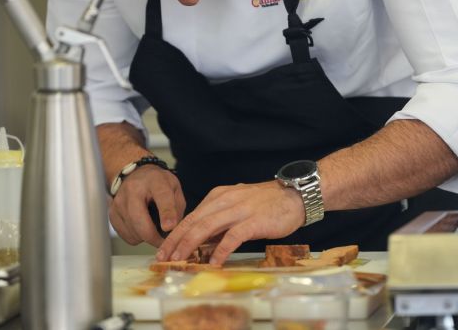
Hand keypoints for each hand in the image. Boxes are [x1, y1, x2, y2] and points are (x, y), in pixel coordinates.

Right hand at [109, 165, 184, 246]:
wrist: (136, 176)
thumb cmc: (157, 183)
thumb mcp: (174, 188)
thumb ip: (177, 208)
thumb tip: (173, 231)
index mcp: (155, 181)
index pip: (161, 197)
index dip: (166, 214)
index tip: (169, 227)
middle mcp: (133, 189)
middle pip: (139, 220)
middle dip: (153, 237)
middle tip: (164, 242)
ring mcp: (119, 202)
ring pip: (133, 232)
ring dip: (146, 237)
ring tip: (152, 227)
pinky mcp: (112, 214)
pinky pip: (126, 236)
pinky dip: (137, 237)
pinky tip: (141, 226)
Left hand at [156, 181, 305, 264]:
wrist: (294, 196)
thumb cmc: (266, 204)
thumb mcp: (237, 206)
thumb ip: (219, 221)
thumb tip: (201, 242)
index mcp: (218, 197)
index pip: (190, 217)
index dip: (174, 234)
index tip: (163, 250)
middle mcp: (225, 201)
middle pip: (193, 222)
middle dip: (175, 241)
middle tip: (164, 258)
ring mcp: (239, 210)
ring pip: (207, 227)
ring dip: (190, 245)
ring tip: (180, 260)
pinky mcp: (253, 221)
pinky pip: (232, 237)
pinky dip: (220, 250)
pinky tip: (213, 263)